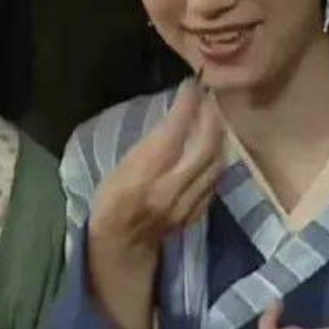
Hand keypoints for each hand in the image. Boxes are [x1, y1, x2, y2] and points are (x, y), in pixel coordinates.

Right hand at [87, 79, 223, 328]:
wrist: (121, 244)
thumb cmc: (110, 201)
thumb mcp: (118, 168)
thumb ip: (147, 146)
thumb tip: (174, 118)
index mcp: (143, 175)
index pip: (174, 133)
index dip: (186, 105)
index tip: (191, 84)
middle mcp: (170, 188)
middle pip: (204, 146)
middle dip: (211, 116)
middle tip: (209, 96)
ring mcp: (188, 203)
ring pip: (216, 162)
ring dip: (219, 135)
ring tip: (214, 115)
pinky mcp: (198, 212)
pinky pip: (216, 179)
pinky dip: (218, 157)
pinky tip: (214, 145)